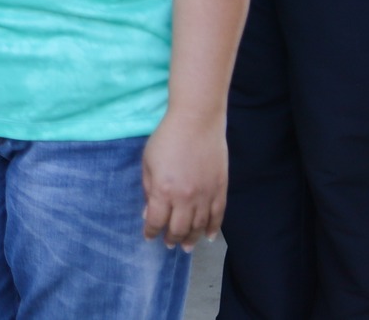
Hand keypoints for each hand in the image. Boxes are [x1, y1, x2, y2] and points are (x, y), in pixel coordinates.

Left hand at [141, 111, 226, 249]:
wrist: (197, 122)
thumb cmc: (166, 139)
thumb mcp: (148, 162)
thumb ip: (148, 189)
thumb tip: (149, 213)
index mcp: (164, 190)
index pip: (156, 221)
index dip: (151, 231)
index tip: (149, 236)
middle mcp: (185, 198)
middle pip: (179, 228)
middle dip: (172, 238)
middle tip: (168, 244)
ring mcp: (206, 195)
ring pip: (200, 226)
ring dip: (192, 238)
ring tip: (186, 246)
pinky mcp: (221, 189)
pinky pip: (218, 216)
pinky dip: (214, 229)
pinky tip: (209, 237)